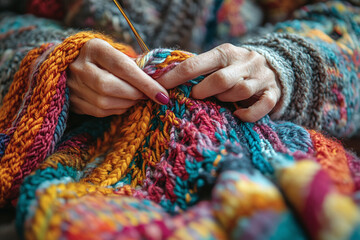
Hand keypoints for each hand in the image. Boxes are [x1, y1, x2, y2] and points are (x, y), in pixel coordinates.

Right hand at [68, 38, 168, 116]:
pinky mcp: (73, 101)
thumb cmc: (106, 59)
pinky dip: (117, 109)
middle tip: (148, 95)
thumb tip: (160, 82)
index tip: (162, 95)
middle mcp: (79, 66)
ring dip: (127, 103)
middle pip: (110, 86)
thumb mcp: (119, 54)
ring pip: (105, 102)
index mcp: (94, 48)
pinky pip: (100, 112)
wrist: (74, 65)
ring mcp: (73, 85)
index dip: (144, 83)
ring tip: (136, 97)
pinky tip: (123, 103)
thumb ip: (137, 66)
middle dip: (135, 94)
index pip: (122, 67)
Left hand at [157, 43, 280, 121]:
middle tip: (196, 96)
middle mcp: (244, 62)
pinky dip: (247, 114)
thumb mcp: (218, 62)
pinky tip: (237, 115)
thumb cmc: (234, 68)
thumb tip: (164, 83)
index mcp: (225, 52)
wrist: (273, 67)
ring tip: (221, 100)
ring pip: (240, 91)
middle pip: (220, 79)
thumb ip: (198, 70)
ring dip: (225, 100)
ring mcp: (260, 78)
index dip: (175, 78)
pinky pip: (261, 107)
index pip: (195, 64)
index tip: (159, 88)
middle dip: (203, 91)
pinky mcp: (272, 93)